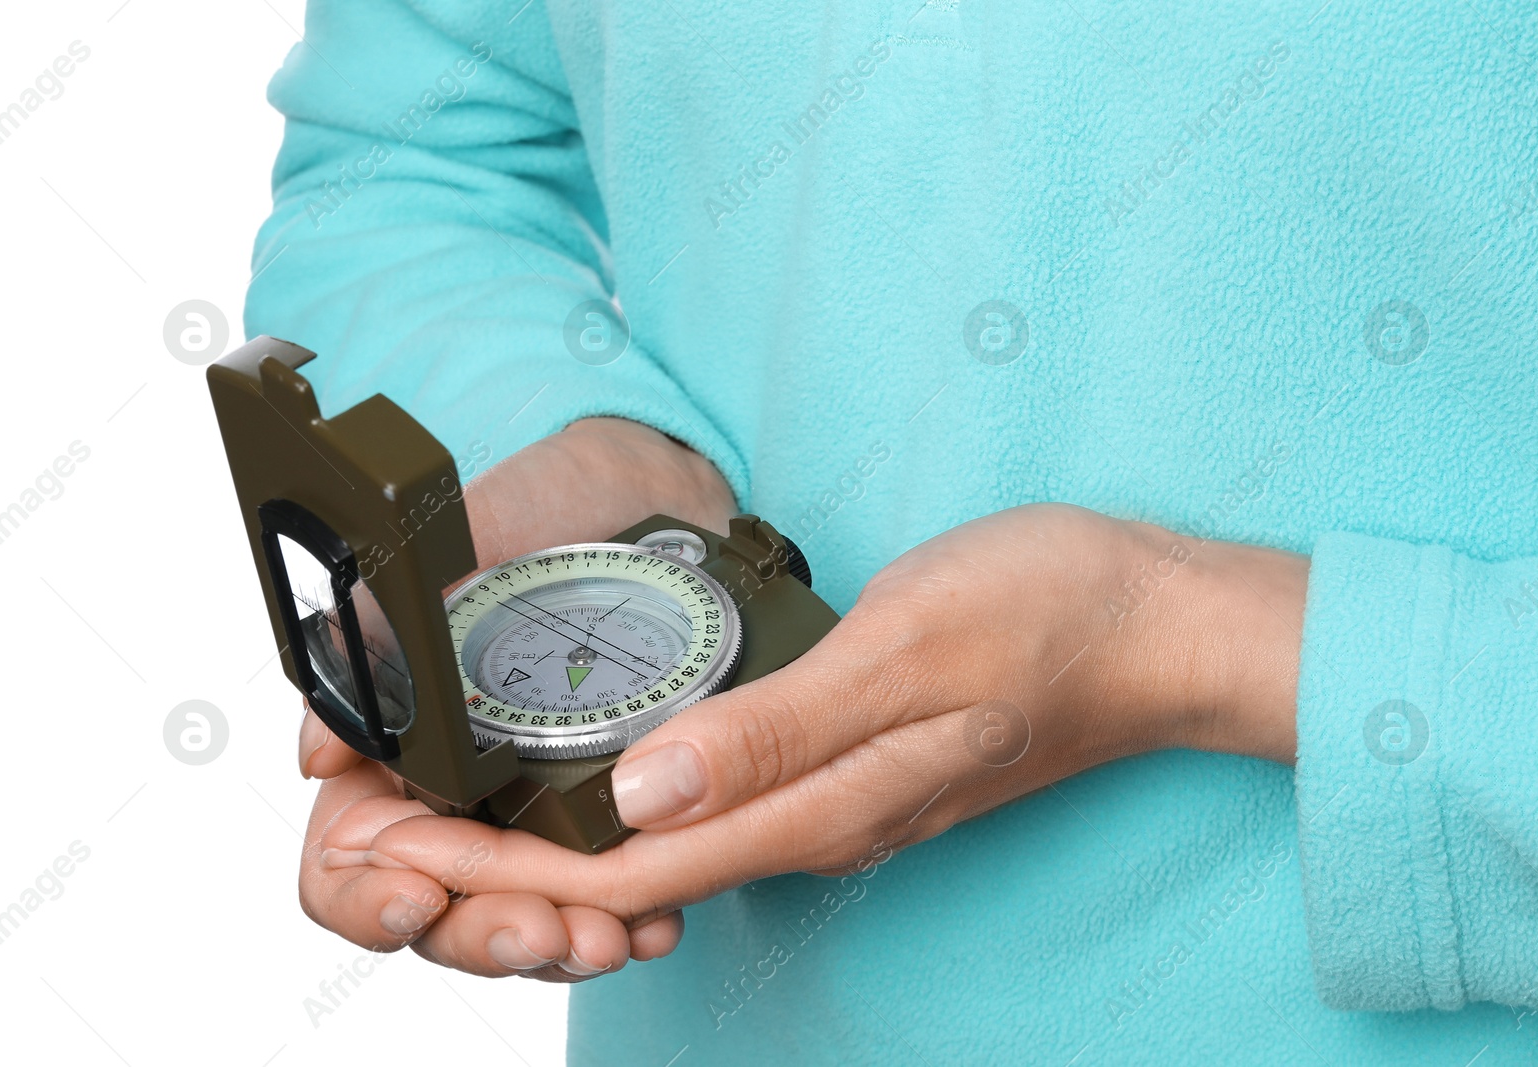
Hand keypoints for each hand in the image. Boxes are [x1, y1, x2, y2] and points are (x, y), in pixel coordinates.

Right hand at [295, 417, 734, 979]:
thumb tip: (324, 748)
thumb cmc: (546, 502)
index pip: (347, 862)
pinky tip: (659, 920)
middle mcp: (457, 796)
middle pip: (439, 914)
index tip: (419, 896)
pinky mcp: (614, 814)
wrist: (659, 485)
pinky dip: (628, 920)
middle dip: (487, 936)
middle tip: (548, 933)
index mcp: (393, 749)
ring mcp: (538, 813)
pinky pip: (606, 898)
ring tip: (611, 937)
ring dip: (561, 944)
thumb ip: (382, 627)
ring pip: (523, 920)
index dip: (367, 898)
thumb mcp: (461, 541)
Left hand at [327, 503, 1307, 946]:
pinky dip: (619, 802)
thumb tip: (644, 797)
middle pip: (625, 870)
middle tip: (381, 837)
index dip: (497, 865)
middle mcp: (814, 823)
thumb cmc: (1048, 619)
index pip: (621, 863)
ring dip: (550, 840)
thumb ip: (778, 732)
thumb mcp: (910, 650)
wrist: (1156, 625)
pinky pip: (708, 807)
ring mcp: (833, 801)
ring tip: (451, 812)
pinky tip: (588, 772)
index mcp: (818, 807)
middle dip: (496, 866)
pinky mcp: (847, 766)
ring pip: (661, 845)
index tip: (391, 850)